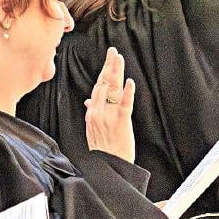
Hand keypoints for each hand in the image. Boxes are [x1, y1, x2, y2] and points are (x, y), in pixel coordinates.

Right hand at [85, 47, 135, 162]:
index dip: (104, 73)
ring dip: (116, 72)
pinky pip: (125, 104)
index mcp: (92, 112)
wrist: (108, 167)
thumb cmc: (102, 150)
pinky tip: (130, 82)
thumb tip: (88, 101)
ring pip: (113, 90)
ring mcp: (109, 116)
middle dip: (108, 66)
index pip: (98, 87)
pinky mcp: (121, 122)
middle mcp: (98, 112)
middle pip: (104, 84)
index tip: (108, 61)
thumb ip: (91, 113)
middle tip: (113, 51)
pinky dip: (127, 92)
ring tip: (119, 59)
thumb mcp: (91, 130)